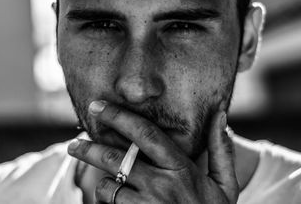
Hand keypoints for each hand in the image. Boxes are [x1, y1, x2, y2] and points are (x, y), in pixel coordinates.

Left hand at [68, 101, 238, 203]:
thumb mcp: (226, 186)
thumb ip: (221, 151)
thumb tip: (221, 115)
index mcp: (181, 170)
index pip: (146, 134)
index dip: (119, 116)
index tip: (98, 106)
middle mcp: (160, 187)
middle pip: (115, 159)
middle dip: (89, 148)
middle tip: (74, 144)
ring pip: (107, 187)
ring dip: (104, 183)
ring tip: (108, 183)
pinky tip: (116, 202)